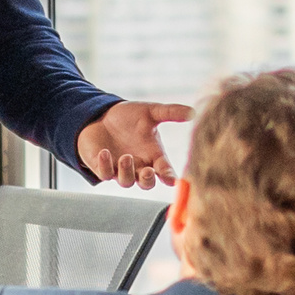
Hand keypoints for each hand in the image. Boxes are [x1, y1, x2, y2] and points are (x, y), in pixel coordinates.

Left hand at [77, 100, 194, 187]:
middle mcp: (139, 165)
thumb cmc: (129, 116)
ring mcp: (120, 169)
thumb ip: (170, 112)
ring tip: (126, 157)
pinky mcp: (102, 167)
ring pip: (126, 181)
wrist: (102, 114)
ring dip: (127, 172)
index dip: (169, 176)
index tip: (172, 180)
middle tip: (148, 171)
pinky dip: (105, 165)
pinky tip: (105, 152)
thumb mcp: (150, 112)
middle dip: (147, 180)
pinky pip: (105, 173)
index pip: (165, 170)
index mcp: (153, 155)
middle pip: (146, 183)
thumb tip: (193, 112)